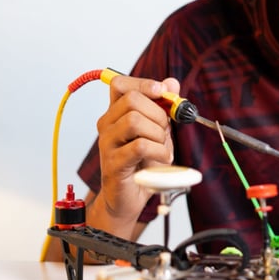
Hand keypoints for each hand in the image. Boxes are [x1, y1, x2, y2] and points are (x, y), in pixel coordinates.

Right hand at [95, 75, 178, 223]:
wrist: (131, 196)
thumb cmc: (144, 162)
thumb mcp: (159, 129)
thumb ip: (164, 106)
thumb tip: (171, 82)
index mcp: (116, 113)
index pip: (119, 84)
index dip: (143, 83)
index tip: (162, 92)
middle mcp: (107, 125)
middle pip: (131, 100)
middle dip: (157, 113)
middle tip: (165, 131)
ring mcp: (107, 144)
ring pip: (134, 121)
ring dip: (158, 134)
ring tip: (162, 147)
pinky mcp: (113, 164)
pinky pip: (140, 146)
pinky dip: (159, 151)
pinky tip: (163, 159)